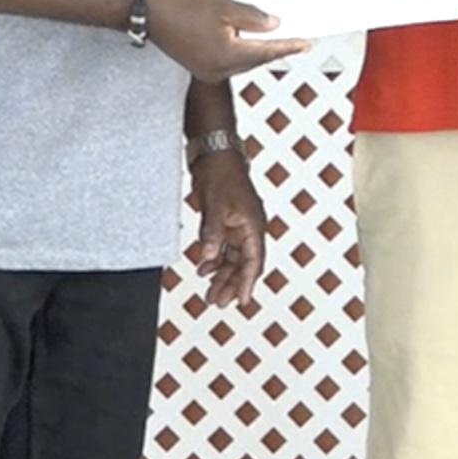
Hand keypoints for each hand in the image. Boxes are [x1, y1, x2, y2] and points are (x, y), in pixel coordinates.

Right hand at [146, 0, 308, 82]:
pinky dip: (240, 51)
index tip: (304, 45)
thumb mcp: (224, 6)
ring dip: (256, 51)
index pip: (265, 52)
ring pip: (241, 62)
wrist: (149, 10)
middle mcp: (216, 69)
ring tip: (274, 40)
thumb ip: (253, 18)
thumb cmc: (181, 6)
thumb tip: (274, 25)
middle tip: (294, 42)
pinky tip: (246, 40)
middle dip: (273, 49)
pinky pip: (228, 61)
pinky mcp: (198, 65)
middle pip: (254, 60)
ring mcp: (205, 70)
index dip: (287, 47)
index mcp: (226, 56)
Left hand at [186, 147, 265, 311]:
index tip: (243, 301)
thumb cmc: (221, 175)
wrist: (216, 155)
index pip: (254, 260)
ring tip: (209, 293)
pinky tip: (204, 269)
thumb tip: (207, 256)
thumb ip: (212, 232)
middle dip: (232, 284)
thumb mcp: (216, 205)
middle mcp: (249, 228)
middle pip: (244, 264)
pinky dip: (214, 260)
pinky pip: (223, 247)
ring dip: (222, 275)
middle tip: (218, 303)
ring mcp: (238, 225)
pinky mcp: (226, 221)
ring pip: (233, 258)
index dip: (248, 282)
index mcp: (253, 225)